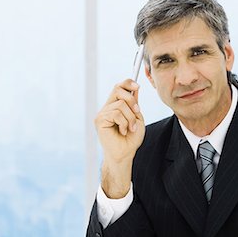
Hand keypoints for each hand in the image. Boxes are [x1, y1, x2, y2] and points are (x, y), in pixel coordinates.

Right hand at [94, 79, 145, 197]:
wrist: (125, 154)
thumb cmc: (131, 139)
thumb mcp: (137, 118)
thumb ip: (134, 104)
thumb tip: (134, 88)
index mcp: (116, 105)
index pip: (118, 87)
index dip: (127, 83)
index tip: (138, 86)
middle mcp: (107, 107)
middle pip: (117, 89)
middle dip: (131, 100)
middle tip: (137, 112)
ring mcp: (102, 113)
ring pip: (120, 104)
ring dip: (130, 117)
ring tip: (130, 128)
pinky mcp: (100, 120)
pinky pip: (116, 113)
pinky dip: (124, 122)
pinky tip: (123, 131)